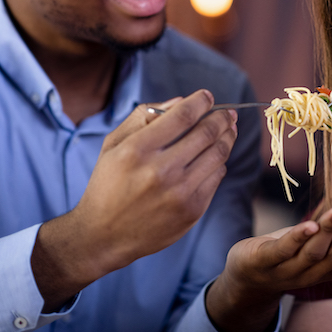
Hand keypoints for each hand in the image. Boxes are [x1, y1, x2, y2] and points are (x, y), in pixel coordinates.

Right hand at [31, 90, 236, 309]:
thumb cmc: (108, 184)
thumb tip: (181, 101)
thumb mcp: (113, 144)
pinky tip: (215, 156)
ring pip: (218, 154)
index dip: (201, 101)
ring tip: (229, 129)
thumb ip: (143, 117)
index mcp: (137, 150)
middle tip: (227, 112)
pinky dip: (218, 162)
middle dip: (222, 117)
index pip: (182, 115)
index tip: (208, 96)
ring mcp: (179, 192)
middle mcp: (160, 171)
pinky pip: (216, 176)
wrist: (103, 235)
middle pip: (206, 132)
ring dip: (227, 137)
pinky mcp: (192, 210)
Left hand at [205, 205, 331, 331]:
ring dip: (327, 232)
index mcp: (330, 268)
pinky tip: (309, 225)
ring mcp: (287, 269)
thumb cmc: (294, 254)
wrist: (248, 276)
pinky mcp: (263, 260)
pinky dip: (296, 238)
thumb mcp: (328, 247)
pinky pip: (282, 251)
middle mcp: (312, 272)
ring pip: (312, 251)